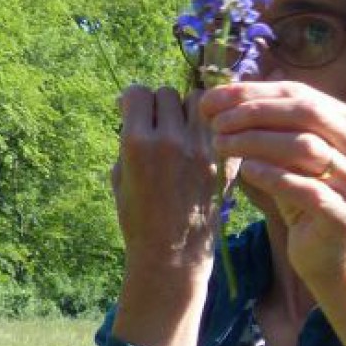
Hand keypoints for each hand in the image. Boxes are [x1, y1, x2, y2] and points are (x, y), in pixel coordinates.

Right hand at [110, 86, 222, 286]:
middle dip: (162, 104)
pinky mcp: (225, 163)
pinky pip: (222, 125)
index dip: (135, 100)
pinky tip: (205, 141)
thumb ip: (128, 137)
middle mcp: (171, 141)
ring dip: (190, 109)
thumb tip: (133, 105)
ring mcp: (202, 151)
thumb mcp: (119, 174)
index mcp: (138, 143)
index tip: (136, 112)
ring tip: (185, 129)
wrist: (172, 254)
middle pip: (169, 93)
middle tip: (161, 123)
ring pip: (200, 102)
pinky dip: (213, 127)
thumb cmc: (138, 216)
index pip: (139, 92)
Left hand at [199, 81, 345, 288]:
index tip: (213, 100)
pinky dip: (271, 176)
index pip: (304, 95)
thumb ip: (273, 124)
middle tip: (216, 121)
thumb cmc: (307, 200)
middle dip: (255, 112)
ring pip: (307, 147)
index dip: (254, 93)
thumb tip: (221, 95)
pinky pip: (306, 188)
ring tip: (221, 145)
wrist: (331, 258)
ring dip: (256, 141)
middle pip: (309, 114)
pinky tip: (246, 171)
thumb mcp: (293, 156)